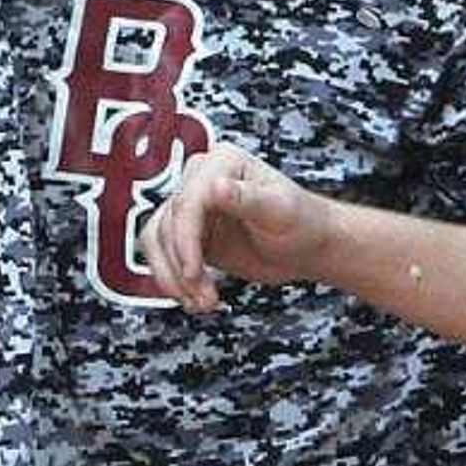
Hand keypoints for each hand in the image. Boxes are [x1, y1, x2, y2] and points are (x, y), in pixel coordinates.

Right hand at [140, 142, 331, 310]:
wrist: (308, 245)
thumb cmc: (303, 222)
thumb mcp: (281, 210)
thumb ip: (248, 198)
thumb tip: (215, 186)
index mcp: (222, 162)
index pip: (187, 201)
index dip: (185, 239)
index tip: (193, 272)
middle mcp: (200, 179)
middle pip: (168, 223)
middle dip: (183, 266)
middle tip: (205, 297)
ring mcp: (192, 207)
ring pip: (157, 240)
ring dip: (173, 277)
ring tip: (202, 303)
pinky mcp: (189, 233)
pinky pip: (163, 255)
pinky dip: (172, 280)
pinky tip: (195, 298)